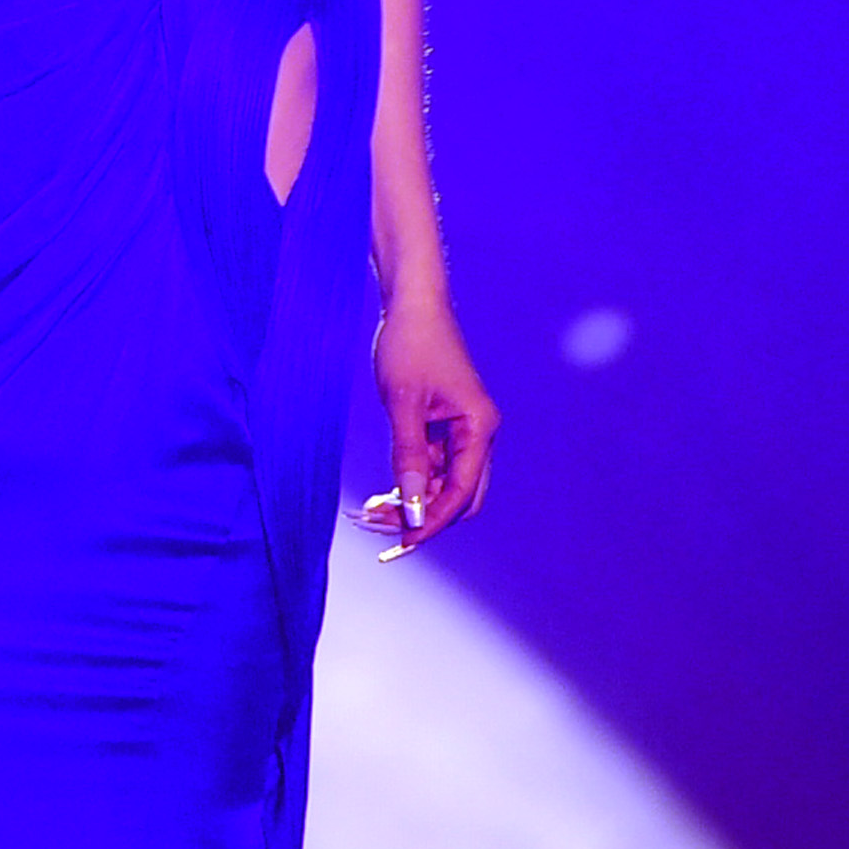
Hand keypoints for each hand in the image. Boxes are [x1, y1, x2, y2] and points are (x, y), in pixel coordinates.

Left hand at [356, 288, 498, 555]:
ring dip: (413, 501)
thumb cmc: (409, 345)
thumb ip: (409, 457)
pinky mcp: (446, 424)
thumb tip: (412, 508)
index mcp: (479, 427)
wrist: (412, 303)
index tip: (400, 544)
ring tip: (370, 511)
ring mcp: (463, 430)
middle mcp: (478, 432)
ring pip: (444, 484)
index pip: (461, 493)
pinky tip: (381, 493)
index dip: (431, 521)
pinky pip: (434, 466)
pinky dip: (411, 481)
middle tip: (381, 532)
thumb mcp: (403, 403)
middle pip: (459, 497)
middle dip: (423, 518)